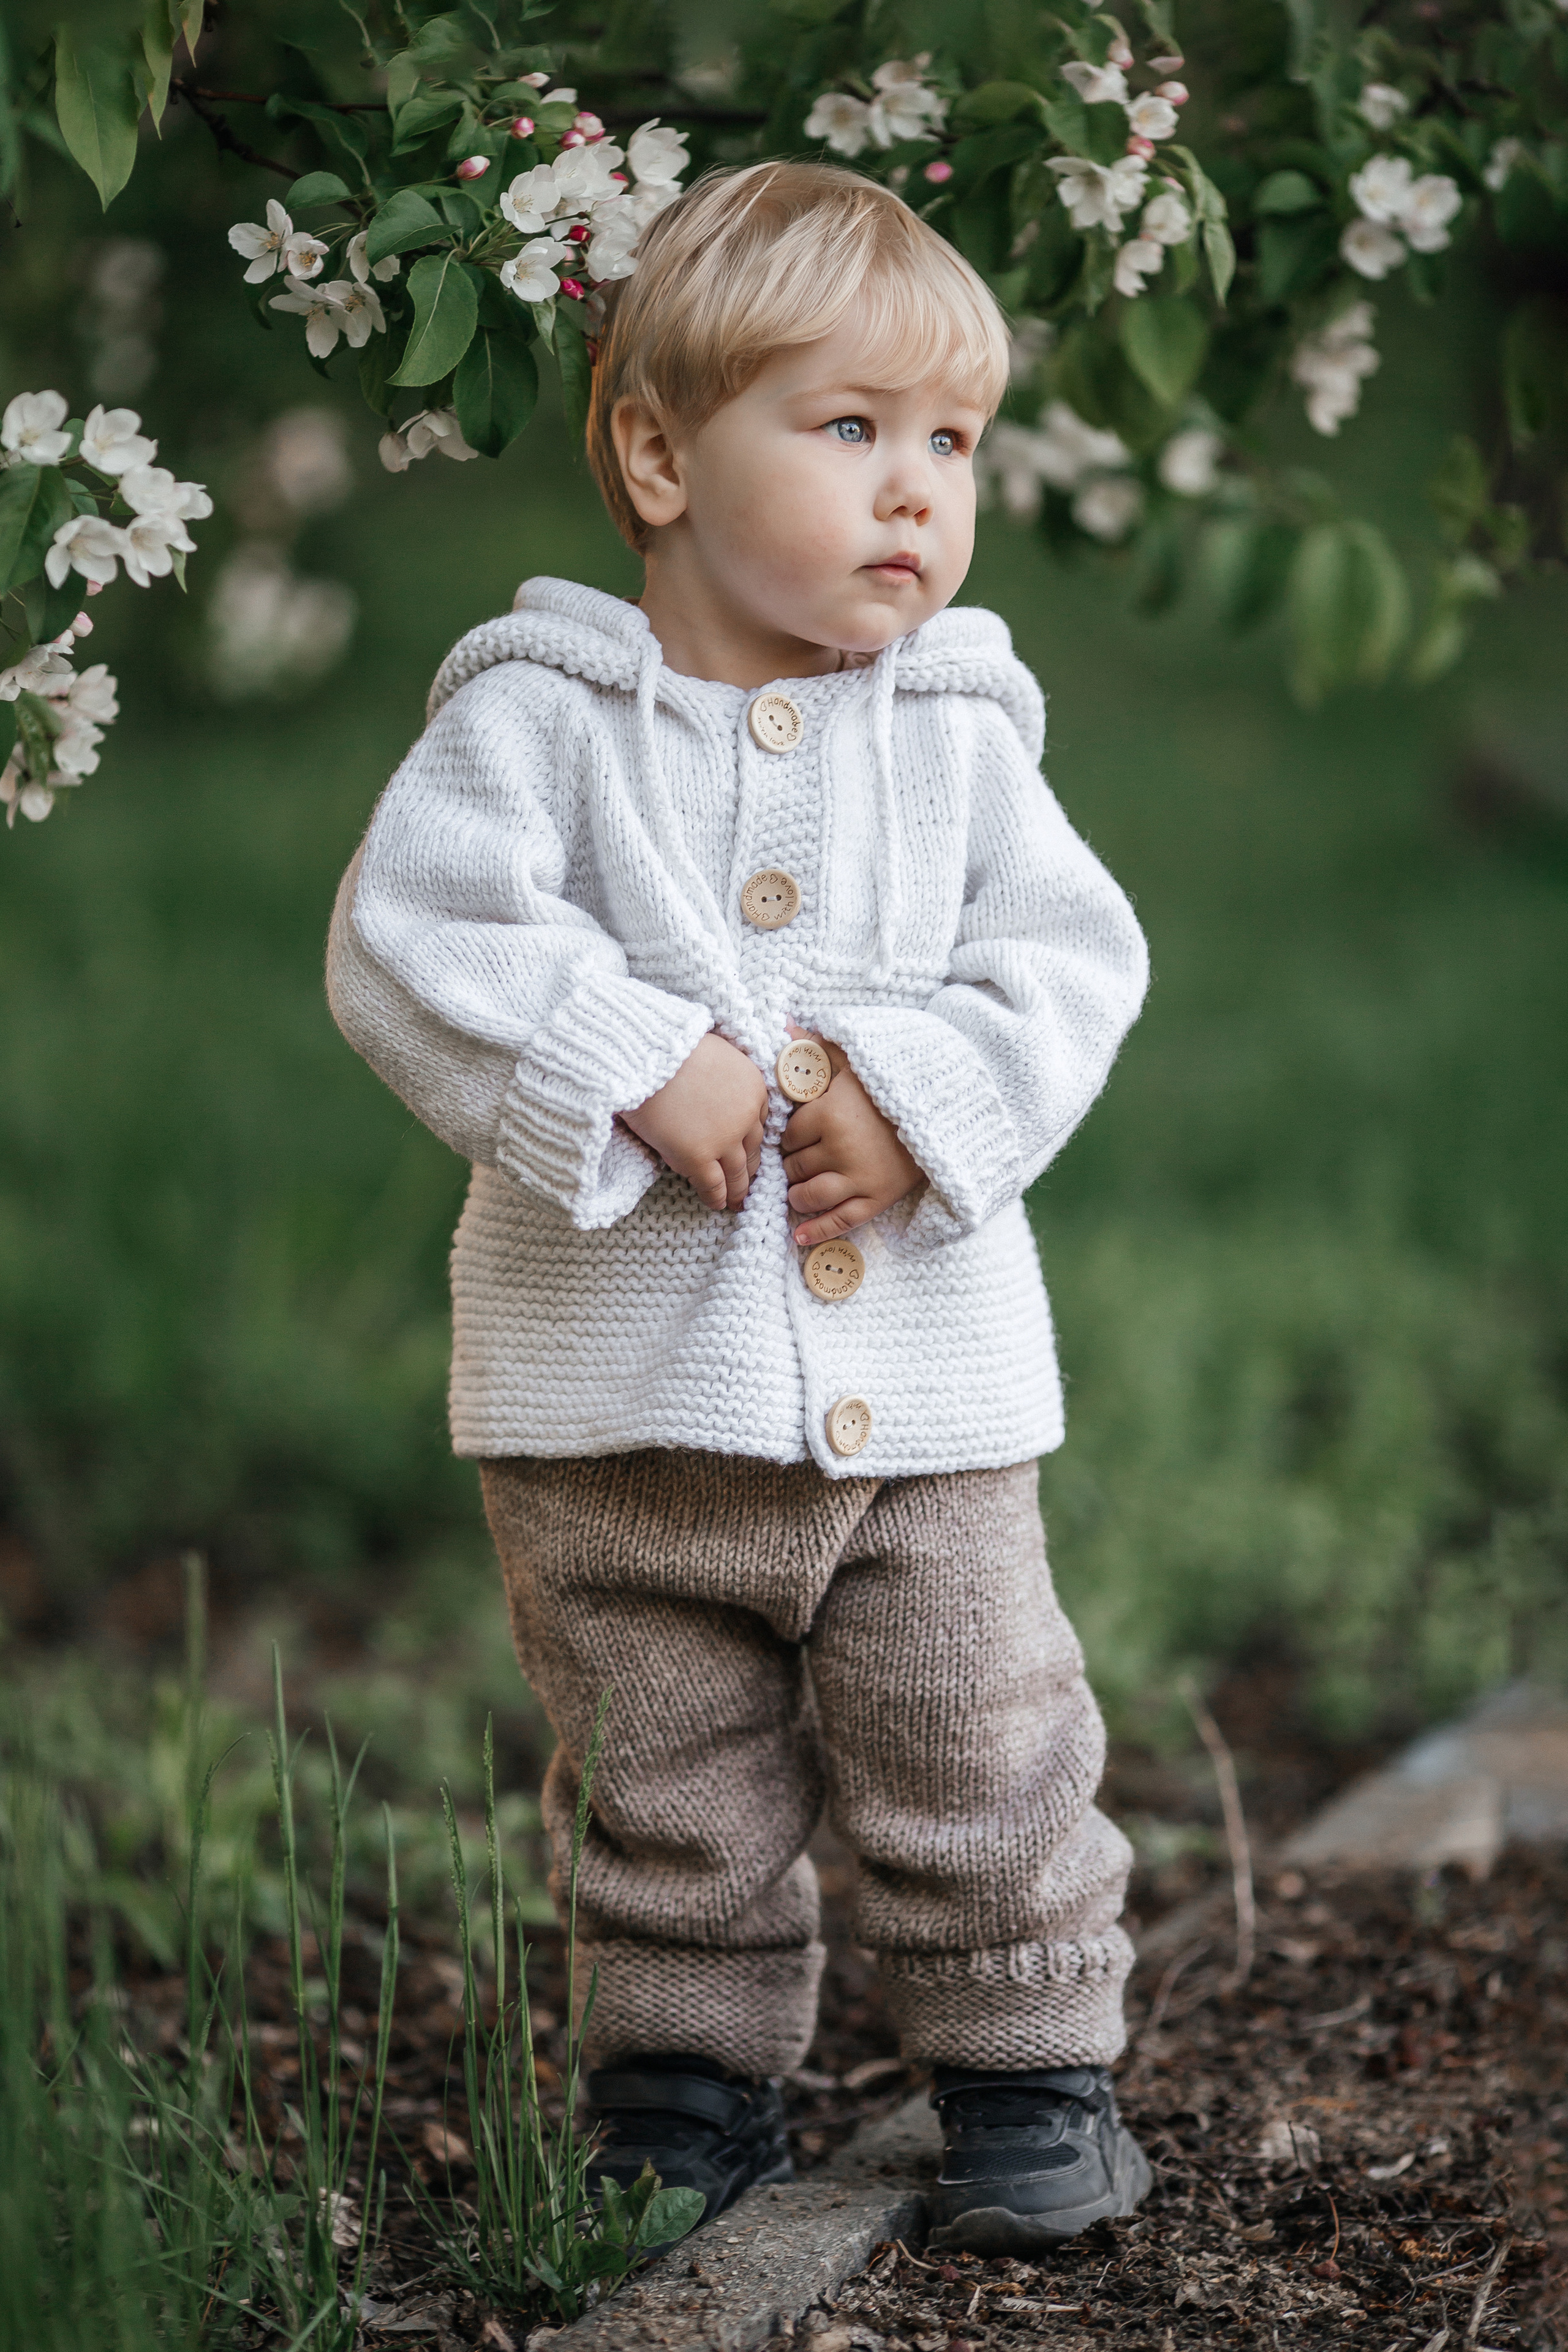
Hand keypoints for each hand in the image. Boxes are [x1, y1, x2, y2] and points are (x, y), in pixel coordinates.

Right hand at [622, 1030, 768, 1210]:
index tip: (747, 1149)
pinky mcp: (699, 1157)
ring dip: (737, 1189)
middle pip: (752, 1149)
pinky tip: (716, 1205)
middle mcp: (746, 1116)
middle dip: (749, 1168)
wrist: (646, 1057)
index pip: (758, 1120)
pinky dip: (716, 1197)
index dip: (749, 1137)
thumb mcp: (714, 1053)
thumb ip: (722, 1076)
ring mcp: (724, 1139)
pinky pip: (713, 1185)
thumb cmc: (671, 1049)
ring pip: (737, 1172)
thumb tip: (711, 1092)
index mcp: (753, 1086)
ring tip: (735, 1201)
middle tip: (747, 1182)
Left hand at [780, 1024, 923, 1245]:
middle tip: (794, 1162)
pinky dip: (816, 1230)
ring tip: (796, 1191)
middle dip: (790, 1166)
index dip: (788, 1138)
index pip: (788, 1136)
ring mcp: (859, 1177)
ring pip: (810, 1195)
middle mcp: (839, 1148)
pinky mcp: (878, 1197)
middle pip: (794, 1167)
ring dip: (797, 1195)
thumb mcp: (853, 1061)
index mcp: (827, 1114)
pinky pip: (841, 1221)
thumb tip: (781, 1025)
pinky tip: (798, 1235)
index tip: (794, 1136)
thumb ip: (815, 1049)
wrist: (946, 1105)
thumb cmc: (893, 1082)